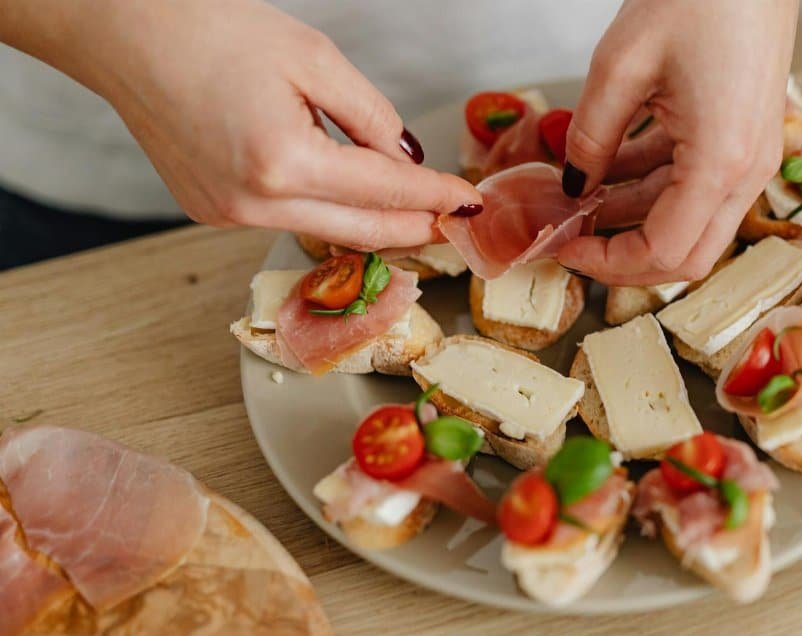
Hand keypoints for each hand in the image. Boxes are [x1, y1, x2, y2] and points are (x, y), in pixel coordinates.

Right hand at [2, 0, 480, 250]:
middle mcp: (252, 203)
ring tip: (413, 209)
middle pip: (362, 230)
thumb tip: (407, 160)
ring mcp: (226, 215)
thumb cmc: (209, 30)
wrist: (125, 32)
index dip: (435, 198)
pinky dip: (325, 211)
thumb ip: (371, 116)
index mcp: (282, 163)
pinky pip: (287, 220)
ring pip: (326, 231)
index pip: (385, 193)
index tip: (468, 203)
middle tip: (453, 220)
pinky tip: (346, 193)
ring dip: (372, 222)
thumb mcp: (313, 58)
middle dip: (415, 226)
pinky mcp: (209, 212)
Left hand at [557, 0, 799, 284]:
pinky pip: (695, 187)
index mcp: (721, 162)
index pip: (665, 251)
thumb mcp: (622, 66)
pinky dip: (650, 188)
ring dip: (632, 220)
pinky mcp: (744, 140)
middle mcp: (747, 171)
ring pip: (689, 223)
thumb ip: (591, 136)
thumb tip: (572, 185)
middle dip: (625, 259)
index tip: (565, 249)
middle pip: (687, 256)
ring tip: (576, 203)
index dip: (608, 263)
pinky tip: (606, 172)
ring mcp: (751, 158)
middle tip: (573, 244)